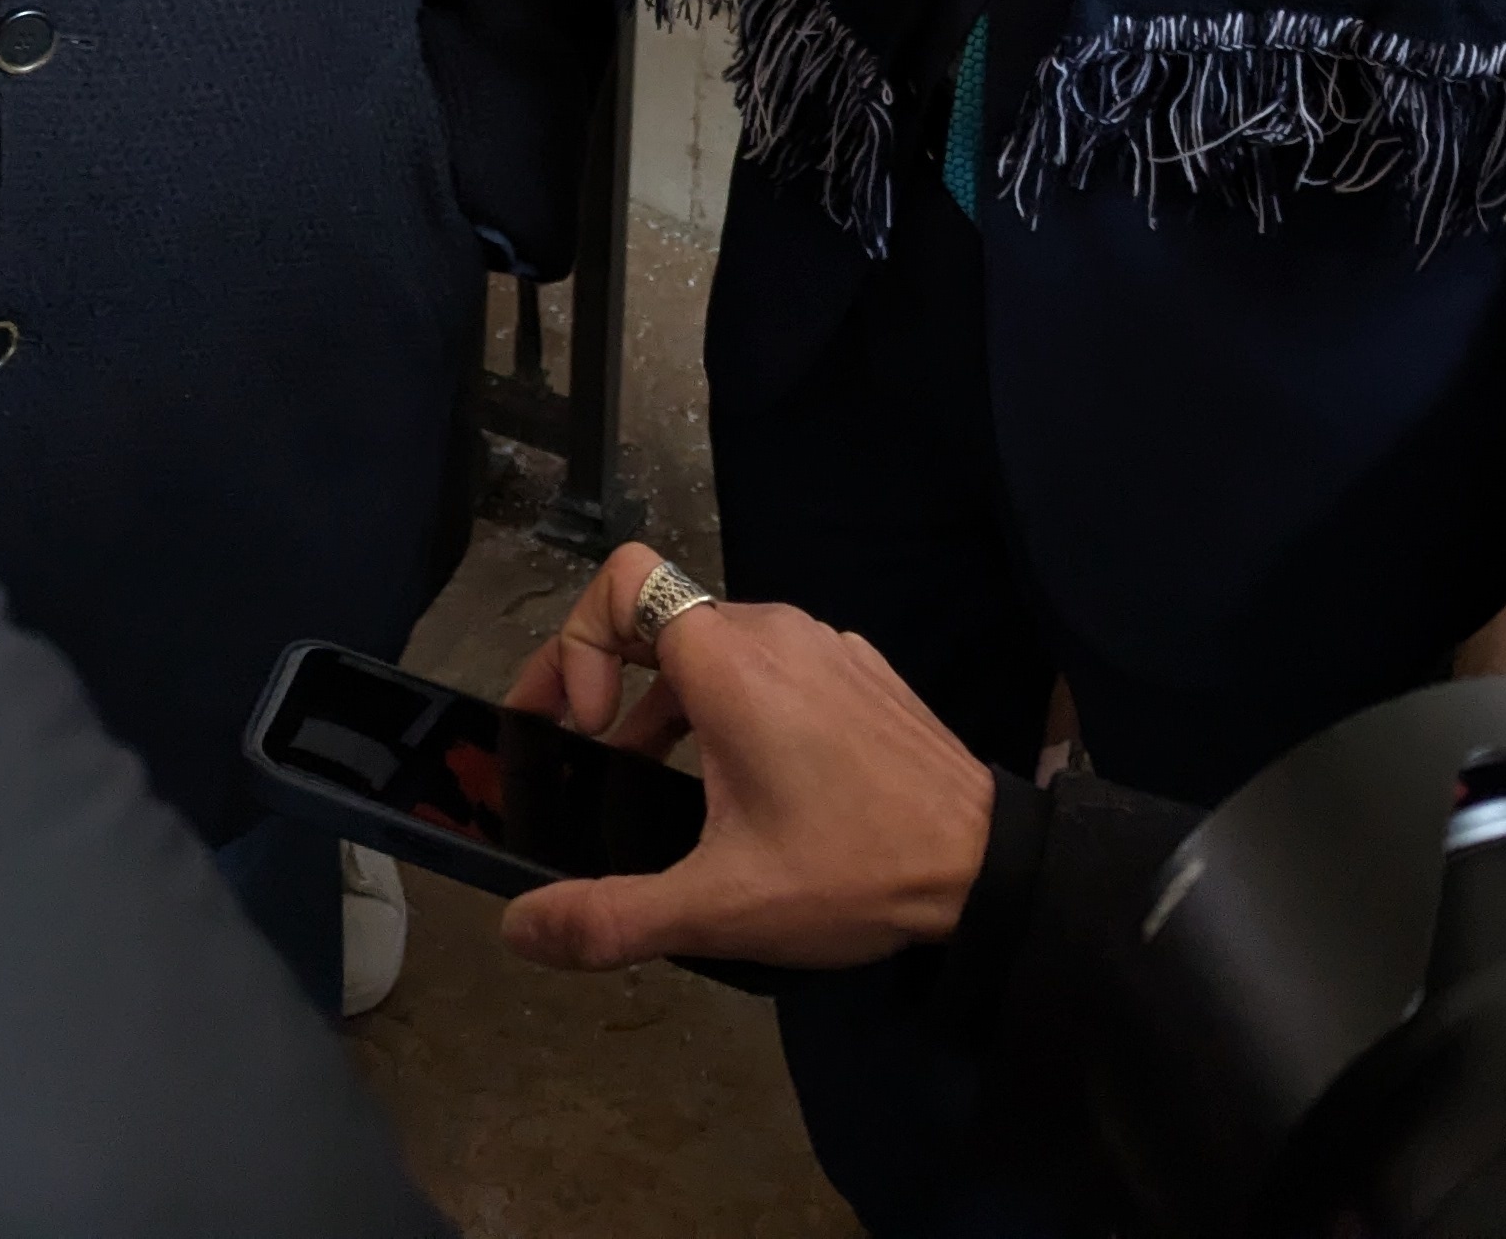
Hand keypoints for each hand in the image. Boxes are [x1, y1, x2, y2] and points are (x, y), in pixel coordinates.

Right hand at [496, 541, 995, 974]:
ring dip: (662, 701)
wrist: (987, 866)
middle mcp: (776, 632)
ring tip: (648, 780)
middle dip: (601, 676)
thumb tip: (518, 926)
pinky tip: (737, 786)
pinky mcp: (857, 672)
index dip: (577, 642)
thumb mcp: (720, 907)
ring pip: (713, 645)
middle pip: (657, 614)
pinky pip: (768, 666)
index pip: (623, 580)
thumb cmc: (853, 871)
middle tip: (578, 750)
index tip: (581, 725)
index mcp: (733, 663)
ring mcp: (824, 646)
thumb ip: (609, 917)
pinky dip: (726, 707)